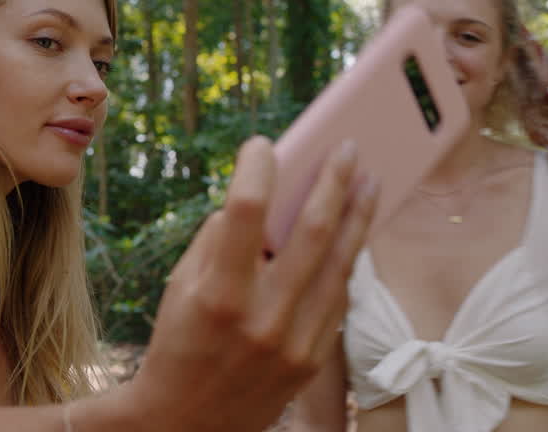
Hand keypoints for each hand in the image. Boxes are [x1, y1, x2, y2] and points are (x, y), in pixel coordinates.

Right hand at [125, 137, 375, 430]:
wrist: (185, 421)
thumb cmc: (178, 342)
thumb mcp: (181, 287)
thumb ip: (218, 242)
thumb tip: (260, 201)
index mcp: (218, 294)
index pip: (245, 213)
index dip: (256, 169)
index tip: (263, 144)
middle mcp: (262, 318)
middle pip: (310, 233)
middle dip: (332, 183)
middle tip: (347, 148)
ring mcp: (294, 343)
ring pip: (339, 266)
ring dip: (357, 217)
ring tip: (369, 181)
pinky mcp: (312, 360)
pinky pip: (337, 299)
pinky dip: (347, 261)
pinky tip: (353, 232)